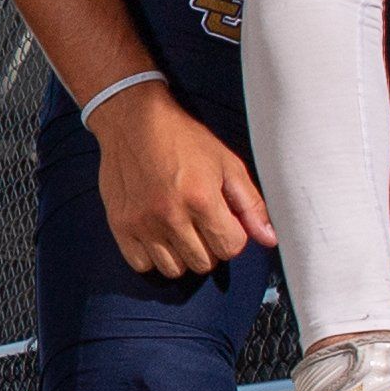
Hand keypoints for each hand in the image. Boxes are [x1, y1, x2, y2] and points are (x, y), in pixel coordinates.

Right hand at [87, 80, 263, 279]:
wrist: (133, 121)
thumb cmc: (182, 139)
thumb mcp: (226, 163)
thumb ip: (250, 204)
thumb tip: (270, 238)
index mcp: (201, 198)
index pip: (231, 247)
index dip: (232, 235)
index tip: (223, 219)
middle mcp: (171, 215)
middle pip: (204, 263)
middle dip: (209, 246)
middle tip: (201, 222)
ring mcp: (142, 223)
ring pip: (174, 269)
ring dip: (182, 254)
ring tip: (179, 229)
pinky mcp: (120, 225)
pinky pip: (142, 265)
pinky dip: (152, 256)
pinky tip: (157, 234)